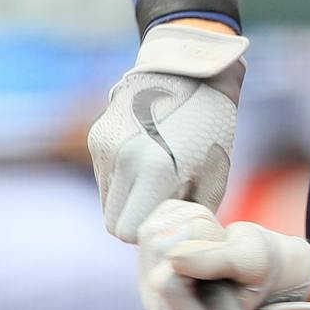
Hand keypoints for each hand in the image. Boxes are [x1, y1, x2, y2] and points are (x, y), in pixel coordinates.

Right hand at [89, 24, 248, 241]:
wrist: (188, 70)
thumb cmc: (210, 125)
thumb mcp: (213, 175)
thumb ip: (188, 214)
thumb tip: (171, 239)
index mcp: (153, 169)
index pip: (128, 233)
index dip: (148, 231)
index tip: (168, 217)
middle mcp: (121, 158)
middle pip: (112, 222)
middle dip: (134, 220)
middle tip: (161, 204)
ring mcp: (104, 146)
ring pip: (105, 201)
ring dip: (127, 200)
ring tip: (156, 179)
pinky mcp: (97, 136)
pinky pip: (104, 176)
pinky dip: (121, 178)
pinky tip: (145, 158)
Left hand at [137, 200, 309, 309]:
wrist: (258, 262)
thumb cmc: (261, 269)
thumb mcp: (252, 262)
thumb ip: (217, 262)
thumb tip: (173, 257)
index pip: (167, 284)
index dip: (194, 257)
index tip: (220, 255)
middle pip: (157, 249)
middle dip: (197, 233)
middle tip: (221, 248)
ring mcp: (148, 283)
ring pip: (153, 231)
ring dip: (192, 222)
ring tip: (214, 244)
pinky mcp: (145, 257)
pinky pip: (155, 218)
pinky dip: (182, 214)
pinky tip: (200, 235)